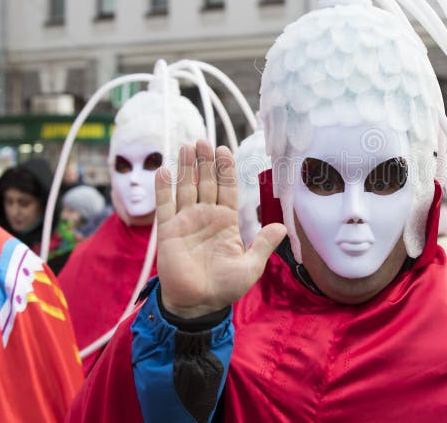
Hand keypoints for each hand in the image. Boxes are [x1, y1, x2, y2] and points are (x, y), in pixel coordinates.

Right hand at [155, 140, 285, 318]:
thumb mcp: (250, 266)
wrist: (198, 305)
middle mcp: (205, 216)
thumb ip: (263, 245)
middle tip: (203, 141)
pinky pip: (165, 206)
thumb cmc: (224, 287)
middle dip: (205, 162)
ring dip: (185, 168)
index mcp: (226, 221)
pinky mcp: (168, 231)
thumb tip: (282, 228)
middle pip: (206, 182)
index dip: (225, 169)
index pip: (227, 188)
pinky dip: (164, 189)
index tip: (224, 151)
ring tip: (187, 147)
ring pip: (186, 188)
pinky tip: (164, 171)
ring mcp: (186, 222)